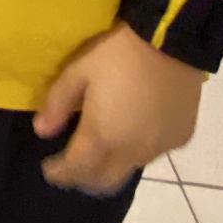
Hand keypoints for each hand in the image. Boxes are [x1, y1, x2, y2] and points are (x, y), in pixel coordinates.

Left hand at [34, 22, 201, 194]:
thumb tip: (42, 131)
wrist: (172, 41)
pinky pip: (153, 153)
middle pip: (104, 182)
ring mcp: (159, 148)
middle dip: (84, 178)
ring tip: (102, 147)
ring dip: (112, 165)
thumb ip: (58, 104)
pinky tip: (133, 131)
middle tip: (73, 166)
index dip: (59, 173)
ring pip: (129, 169)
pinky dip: (137, 150)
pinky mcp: (180, 138)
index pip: (76, 170)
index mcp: (103, 136)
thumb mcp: (78, 71)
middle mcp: (132, 152)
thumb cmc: (118, 54)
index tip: (48, 168)